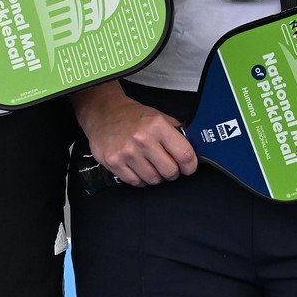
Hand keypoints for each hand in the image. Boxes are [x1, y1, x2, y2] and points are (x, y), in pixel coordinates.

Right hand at [73, 82, 196, 185]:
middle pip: (170, 171)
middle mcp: (143, 139)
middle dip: (172, 172)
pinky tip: (137, 167)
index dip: (190, 166)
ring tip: (149, 164)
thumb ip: (176, 133)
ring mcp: (127, 152)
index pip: (185, 154)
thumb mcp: (159, 117)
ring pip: (153, 179)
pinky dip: (140, 179)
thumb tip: (192, 151)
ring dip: (155, 176)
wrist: (104, 113)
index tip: (189, 167)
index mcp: (158, 126)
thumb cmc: (133, 116)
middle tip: (167, 165)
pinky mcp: (114, 163)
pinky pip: (136, 182)